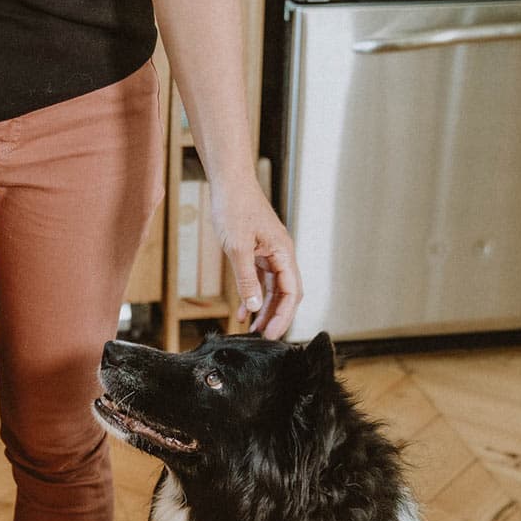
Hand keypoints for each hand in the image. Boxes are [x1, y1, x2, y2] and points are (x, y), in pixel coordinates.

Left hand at [210, 176, 301, 337]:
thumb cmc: (234, 206)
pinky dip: (252, 296)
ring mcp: (269, 253)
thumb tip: (255, 307)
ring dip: (264, 310)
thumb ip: (246, 279)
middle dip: (276, 317)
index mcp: (284, 252)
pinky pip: (259, 280)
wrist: (228, 182)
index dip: (283, 316)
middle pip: (285, 294)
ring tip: (252, 330)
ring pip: (272, 289)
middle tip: (262, 338)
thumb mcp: (237, 247)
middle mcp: (281, 254)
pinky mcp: (257, 251)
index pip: (292, 293)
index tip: (270, 335)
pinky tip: (242, 312)